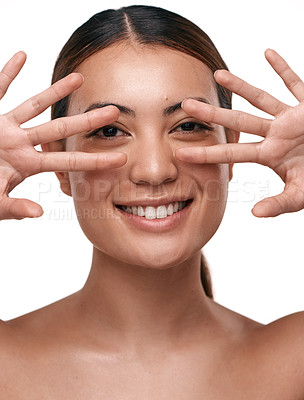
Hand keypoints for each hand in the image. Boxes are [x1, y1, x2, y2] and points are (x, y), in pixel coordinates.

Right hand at [0, 52, 125, 219]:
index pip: (68, 162)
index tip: (121, 158)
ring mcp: (3, 127)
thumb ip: (15, 207)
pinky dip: (8, 73)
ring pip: (34, 105)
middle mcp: (20, 143)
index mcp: (27, 164)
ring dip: (55, 91)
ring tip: (80, 77)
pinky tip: (22, 55)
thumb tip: (38, 212)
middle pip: (60, 129)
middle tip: (115, 111)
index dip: (94, 160)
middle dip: (87, 121)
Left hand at [175, 49, 303, 217]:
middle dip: (212, 115)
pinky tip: (268, 53)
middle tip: (185, 105)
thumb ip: (278, 204)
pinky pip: (295, 84)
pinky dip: (284, 69)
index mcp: (269, 154)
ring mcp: (290, 118)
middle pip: (238, 121)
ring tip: (217, 75)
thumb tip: (255, 214)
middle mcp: (275, 134)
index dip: (206, 153)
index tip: (180, 152)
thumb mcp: (299, 195)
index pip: (232, 153)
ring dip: (241, 86)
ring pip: (261, 99)